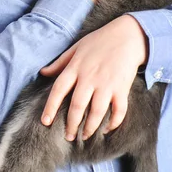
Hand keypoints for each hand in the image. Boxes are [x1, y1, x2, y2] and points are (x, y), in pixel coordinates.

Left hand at [39, 15, 147, 139]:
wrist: (128, 35)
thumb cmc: (100, 41)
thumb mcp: (77, 48)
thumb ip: (60, 63)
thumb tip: (43, 72)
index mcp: (76, 67)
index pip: (58, 90)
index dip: (50, 107)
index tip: (45, 122)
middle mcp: (89, 77)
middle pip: (77, 106)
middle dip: (71, 125)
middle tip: (68, 136)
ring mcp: (107, 84)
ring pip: (96, 112)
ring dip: (90, 128)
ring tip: (85, 136)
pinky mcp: (122, 88)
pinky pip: (118, 111)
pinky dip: (113, 123)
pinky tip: (107, 129)